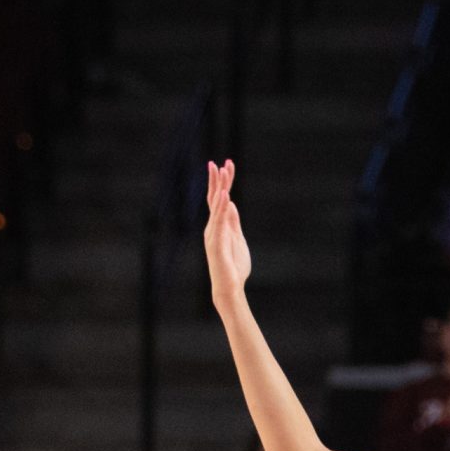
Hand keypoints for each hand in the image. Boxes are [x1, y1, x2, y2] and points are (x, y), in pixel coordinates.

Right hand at [204, 160, 251, 299]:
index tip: (227, 165)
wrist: (229, 288)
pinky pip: (219, 223)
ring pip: (215, 207)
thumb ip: (233, 222)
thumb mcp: (237, 239)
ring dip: (219, 188)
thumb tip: (231, 204)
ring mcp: (213, 234)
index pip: (219, 199)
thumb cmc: (233, 266)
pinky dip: (221, 209)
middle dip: (217, 180)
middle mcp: (213, 227)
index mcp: (218, 225)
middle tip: (219, 162)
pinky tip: (224, 196)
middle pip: (214, 199)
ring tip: (221, 172)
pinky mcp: (217, 244)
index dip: (223, 182)